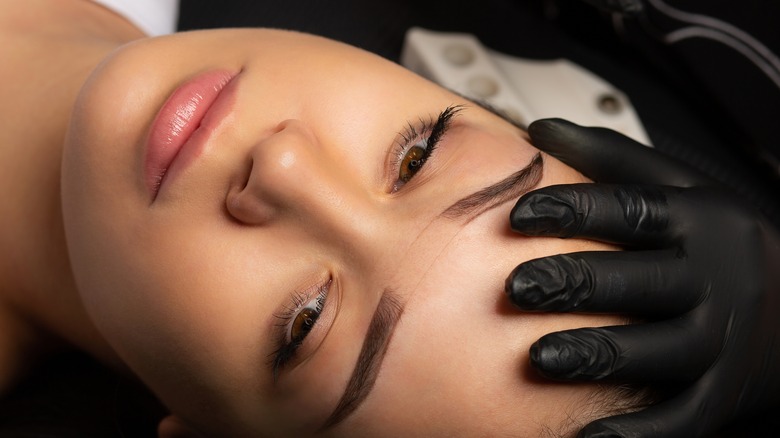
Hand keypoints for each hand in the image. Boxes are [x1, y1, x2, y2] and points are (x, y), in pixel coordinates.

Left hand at [505, 118, 779, 436]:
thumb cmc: (719, 241)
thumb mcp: (678, 189)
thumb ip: (610, 159)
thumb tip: (539, 129)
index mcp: (698, 223)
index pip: (631, 211)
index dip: (575, 210)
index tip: (519, 214)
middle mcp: (714, 279)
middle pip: (641, 281)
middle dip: (577, 284)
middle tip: (517, 288)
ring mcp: (720, 340)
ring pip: (657, 350)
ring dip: (598, 355)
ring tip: (540, 359)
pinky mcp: (720, 393)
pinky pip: (679, 417)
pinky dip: (636, 432)